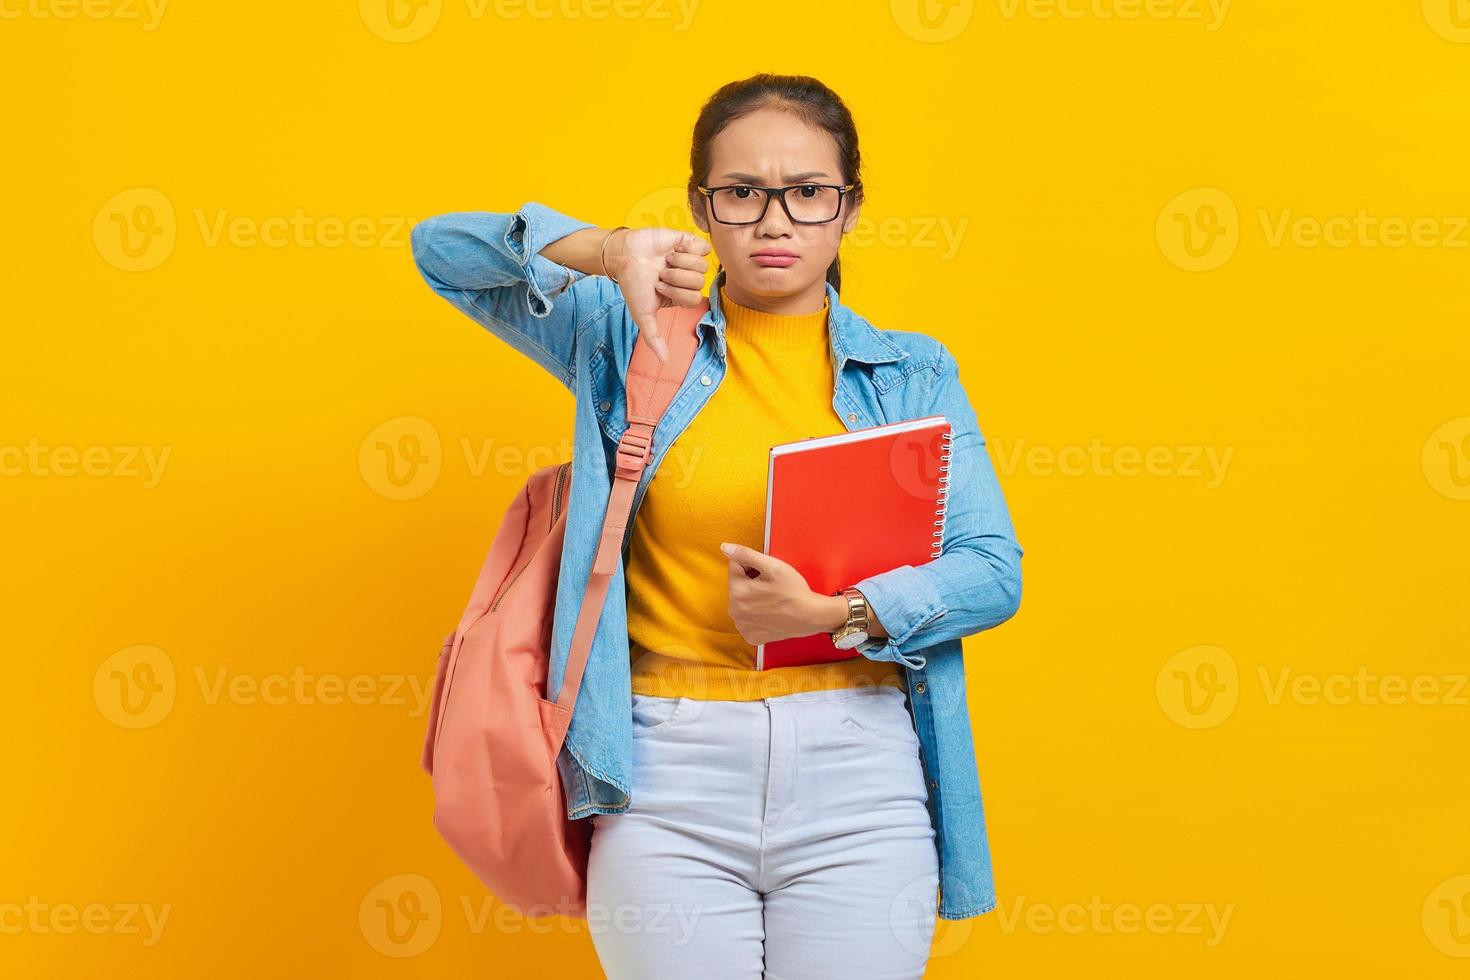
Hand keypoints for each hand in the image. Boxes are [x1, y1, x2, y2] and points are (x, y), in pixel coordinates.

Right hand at [606, 227, 711, 363]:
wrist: (624, 255)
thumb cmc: (633, 284)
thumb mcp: (642, 314)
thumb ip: (654, 338)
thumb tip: (664, 363)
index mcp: (681, 296)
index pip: (694, 298)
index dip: (677, 292)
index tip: (659, 286)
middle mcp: (688, 280)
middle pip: (699, 282)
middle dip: (677, 277)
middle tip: (660, 273)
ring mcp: (690, 261)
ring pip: (702, 265)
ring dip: (680, 262)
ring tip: (665, 260)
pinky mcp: (689, 242)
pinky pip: (704, 247)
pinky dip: (687, 248)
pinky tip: (673, 248)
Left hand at [719, 542, 833, 645]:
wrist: (811, 616)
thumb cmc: (794, 592)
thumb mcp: (772, 566)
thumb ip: (746, 554)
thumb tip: (725, 547)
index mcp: (737, 592)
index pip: (735, 566)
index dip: (753, 565)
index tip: (767, 574)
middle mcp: (735, 611)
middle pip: (738, 584)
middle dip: (751, 581)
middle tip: (771, 586)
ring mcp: (742, 626)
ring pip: (742, 601)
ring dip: (753, 597)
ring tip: (772, 599)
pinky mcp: (750, 636)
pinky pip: (747, 618)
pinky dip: (756, 614)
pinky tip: (770, 612)